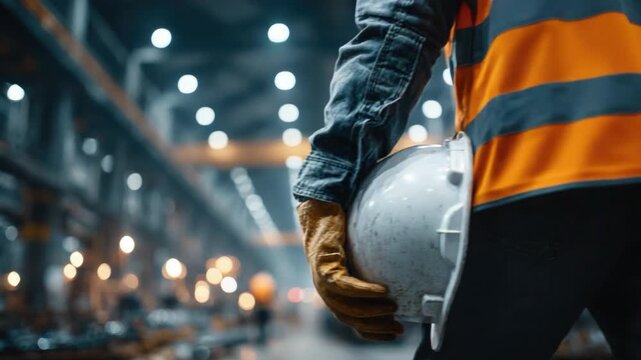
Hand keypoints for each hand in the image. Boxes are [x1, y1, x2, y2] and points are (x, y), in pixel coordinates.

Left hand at [297, 199, 403, 340]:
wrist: (320, 212)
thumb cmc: (342, 233)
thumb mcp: (357, 258)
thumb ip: (369, 272)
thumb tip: (400, 280)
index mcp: (333, 292)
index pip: (352, 320)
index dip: (372, 331)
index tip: (394, 334)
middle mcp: (326, 290)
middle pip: (349, 318)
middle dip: (375, 326)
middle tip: (399, 328)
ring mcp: (322, 279)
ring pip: (345, 306)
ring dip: (371, 311)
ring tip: (394, 309)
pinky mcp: (323, 265)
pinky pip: (343, 284)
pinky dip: (363, 291)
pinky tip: (382, 291)